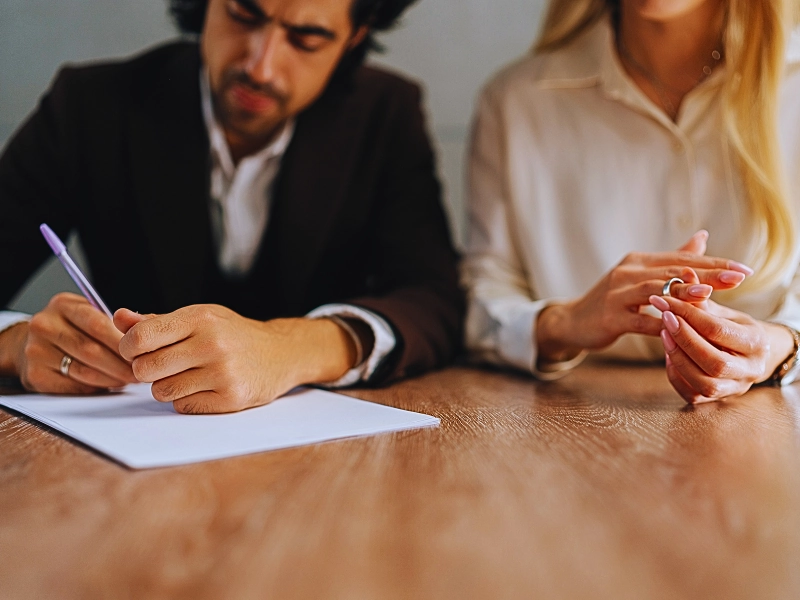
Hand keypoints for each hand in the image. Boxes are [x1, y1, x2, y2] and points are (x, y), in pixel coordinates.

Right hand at [0, 293, 135, 392]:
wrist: (32, 343)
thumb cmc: (72, 328)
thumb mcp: (89, 313)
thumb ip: (115, 321)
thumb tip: (145, 330)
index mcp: (62, 305)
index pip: (98, 324)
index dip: (123, 342)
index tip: (142, 352)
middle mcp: (45, 326)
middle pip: (91, 350)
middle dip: (121, 364)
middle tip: (139, 371)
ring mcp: (36, 351)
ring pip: (84, 371)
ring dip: (112, 378)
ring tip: (128, 379)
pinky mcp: (35, 375)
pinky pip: (74, 386)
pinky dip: (96, 387)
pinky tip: (109, 384)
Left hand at [115, 305, 357, 413]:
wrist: (280, 353)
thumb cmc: (233, 334)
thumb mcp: (199, 318)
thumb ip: (158, 321)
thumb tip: (118, 318)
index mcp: (200, 318)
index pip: (140, 337)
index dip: (128, 348)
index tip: (136, 351)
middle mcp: (212, 344)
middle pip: (146, 369)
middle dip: (146, 371)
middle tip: (161, 366)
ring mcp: (223, 373)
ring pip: (162, 392)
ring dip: (166, 387)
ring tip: (186, 376)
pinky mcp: (231, 398)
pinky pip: (184, 406)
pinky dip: (187, 400)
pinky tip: (204, 387)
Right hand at [536, 231, 752, 361]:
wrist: (573, 321)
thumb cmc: (613, 301)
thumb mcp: (640, 276)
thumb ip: (672, 259)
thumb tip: (703, 236)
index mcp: (639, 261)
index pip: (682, 259)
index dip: (714, 263)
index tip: (744, 270)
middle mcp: (627, 272)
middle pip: (673, 271)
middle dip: (707, 274)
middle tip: (738, 278)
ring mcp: (616, 294)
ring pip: (654, 291)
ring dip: (681, 293)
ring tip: (708, 294)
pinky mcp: (609, 317)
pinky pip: (638, 320)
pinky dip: (659, 323)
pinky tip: (679, 328)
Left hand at [648, 294, 792, 402]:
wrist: (749, 354)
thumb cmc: (733, 327)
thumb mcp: (722, 311)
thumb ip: (701, 298)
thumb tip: (683, 272)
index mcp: (756, 342)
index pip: (718, 330)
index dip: (688, 314)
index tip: (665, 300)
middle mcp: (750, 369)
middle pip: (714, 362)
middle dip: (684, 339)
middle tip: (663, 318)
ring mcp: (735, 388)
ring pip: (705, 383)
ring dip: (679, 358)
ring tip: (664, 336)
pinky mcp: (717, 399)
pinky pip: (693, 395)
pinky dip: (677, 376)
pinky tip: (669, 356)